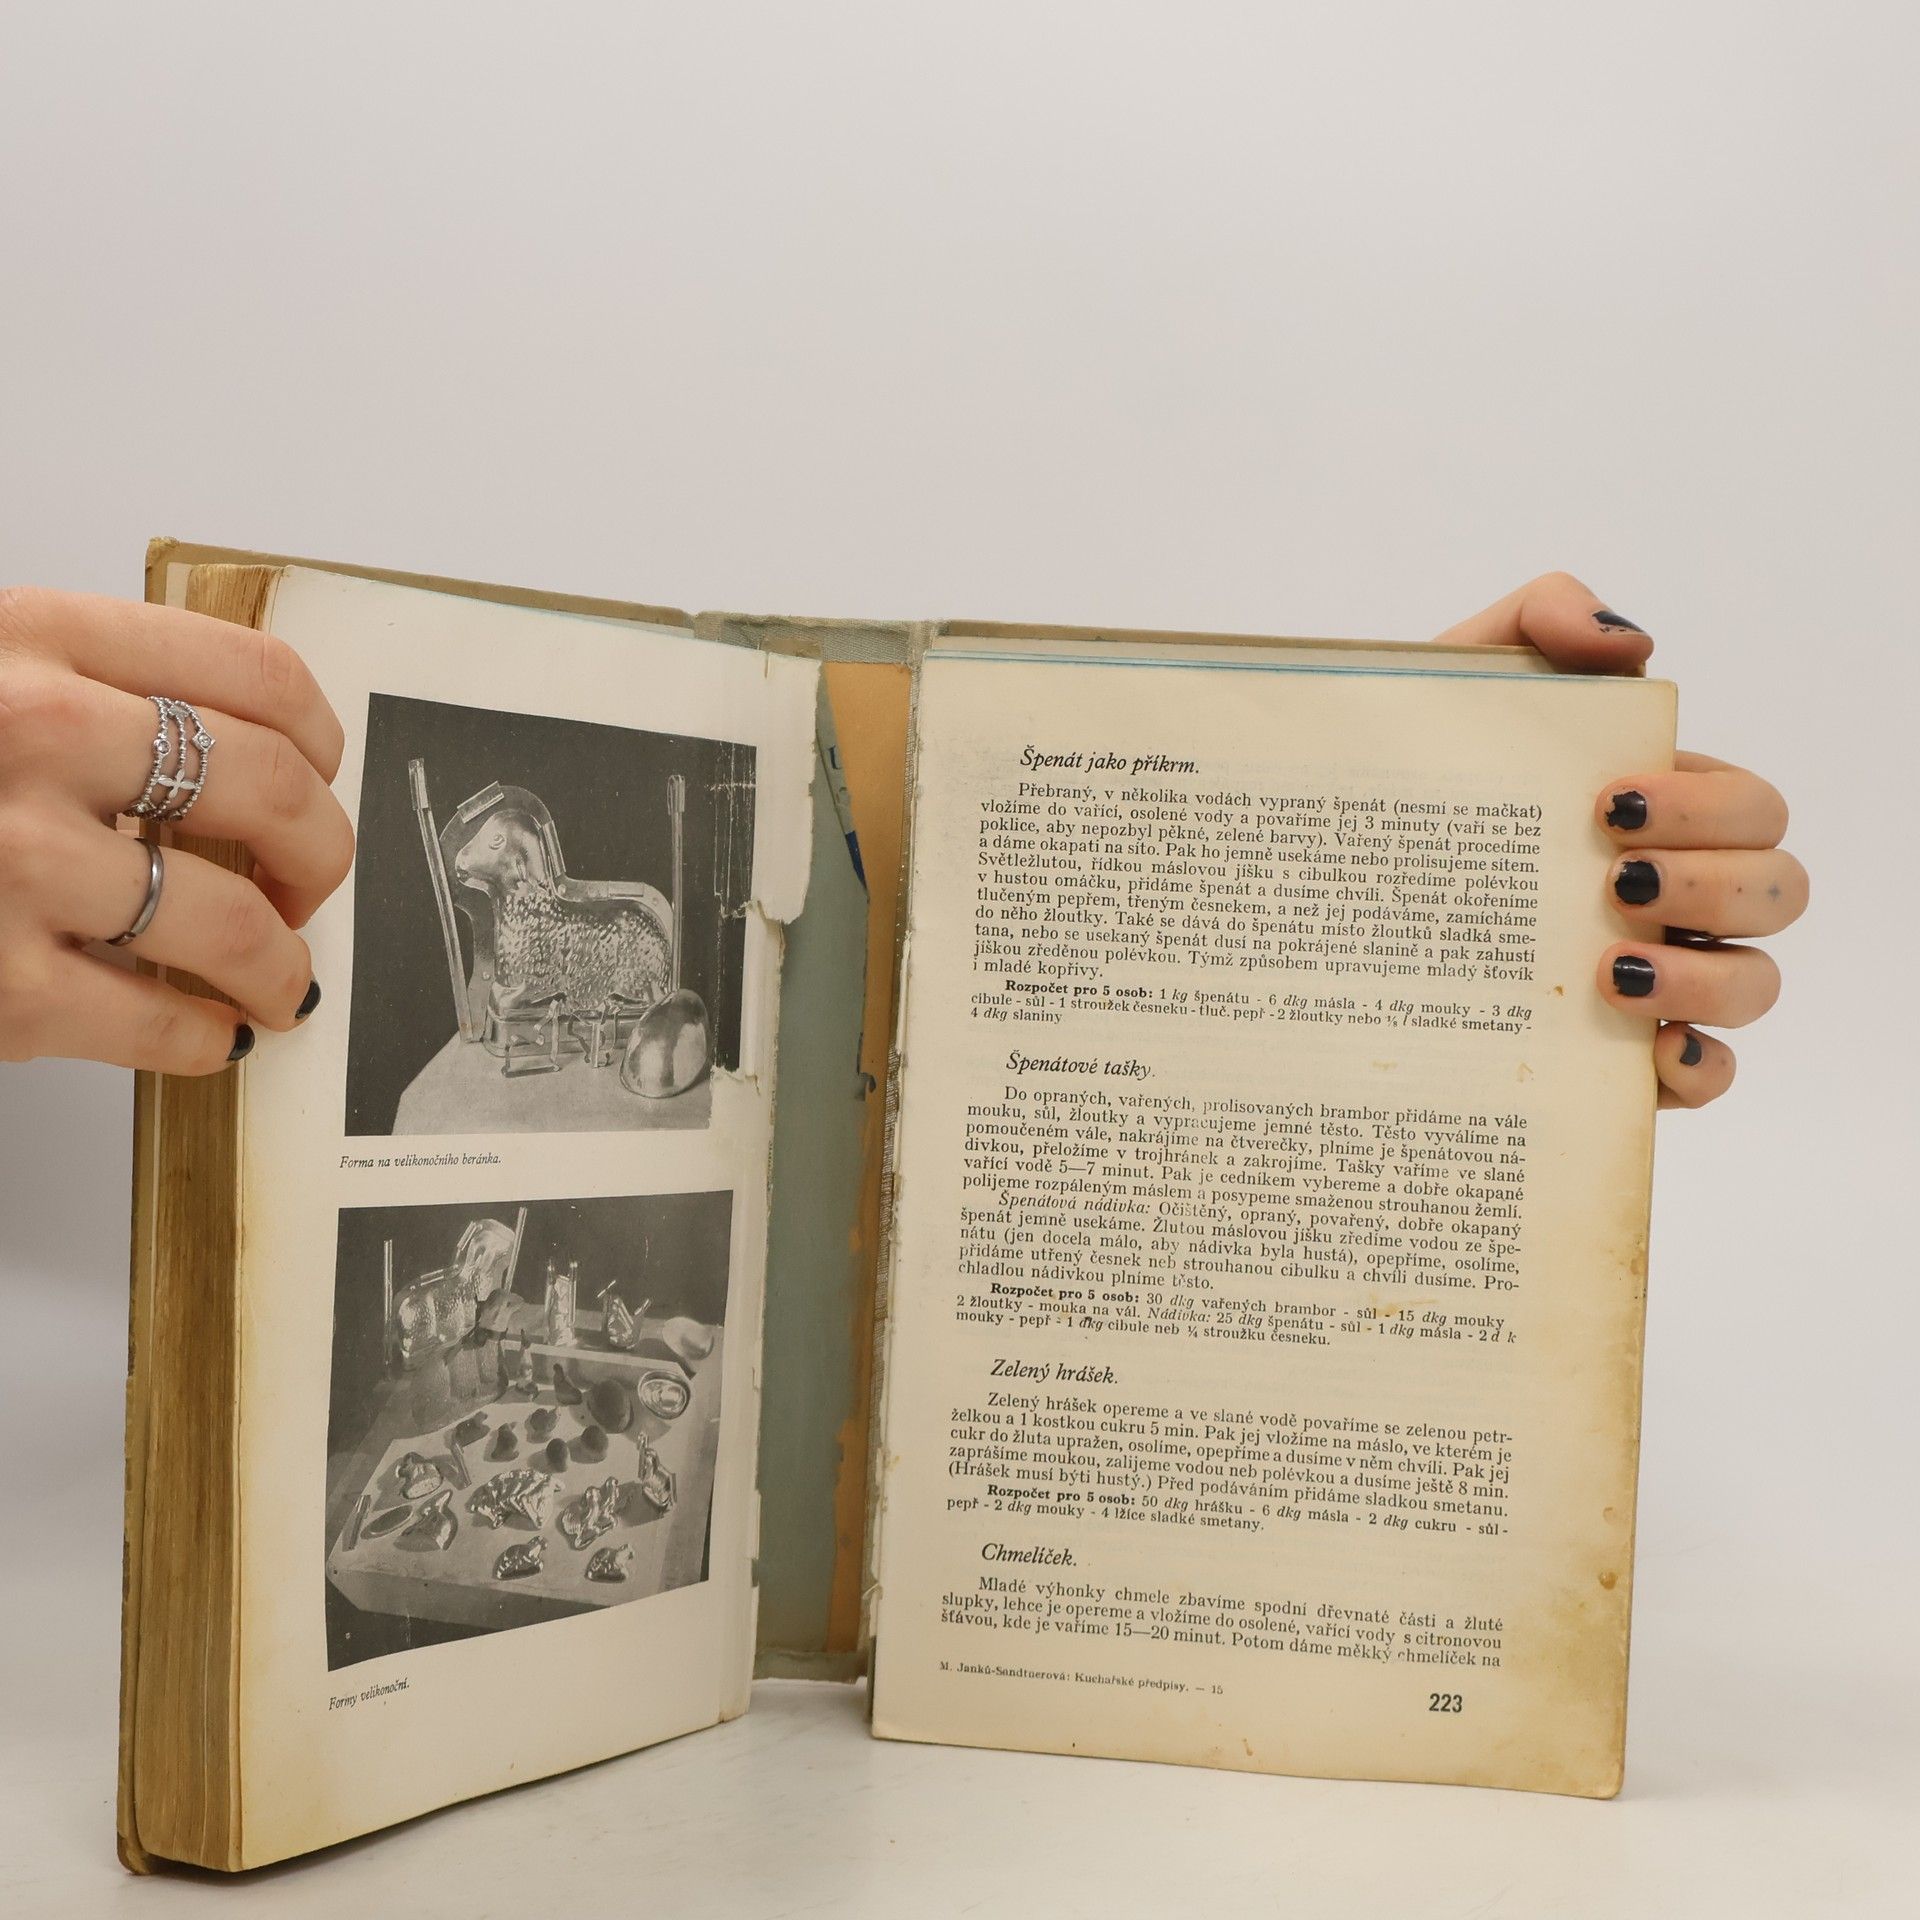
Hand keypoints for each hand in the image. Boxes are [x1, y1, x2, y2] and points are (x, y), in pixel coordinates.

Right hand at [0, 587, 353, 1071]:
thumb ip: (84, 691)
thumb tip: (241, 759)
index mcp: (31, 638)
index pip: (255, 673)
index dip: (321, 739)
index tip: (323, 777)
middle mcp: (30, 734)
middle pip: (274, 789)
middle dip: (321, 855)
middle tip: (311, 888)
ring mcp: (10, 860)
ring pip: (233, 919)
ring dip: (282, 964)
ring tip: (281, 981)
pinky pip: (159, 1020)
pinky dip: (206, 1037)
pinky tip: (210, 1033)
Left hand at [1435, 572, 1805, 1108]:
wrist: (1315, 863)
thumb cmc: (1414, 773)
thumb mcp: (1459, 680)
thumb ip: (1541, 618)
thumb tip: (1632, 642)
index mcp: (1660, 809)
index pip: (1750, 806)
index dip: (1707, 808)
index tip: (1608, 804)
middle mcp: (1672, 893)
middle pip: (1778, 891)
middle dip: (1715, 883)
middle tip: (1614, 878)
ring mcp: (1655, 977)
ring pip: (1755, 985)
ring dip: (1707, 976)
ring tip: (1607, 966)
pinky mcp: (1614, 1056)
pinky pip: (1706, 1077)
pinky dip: (1696, 1067)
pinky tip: (1642, 1049)